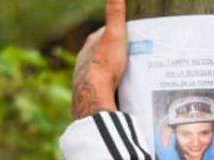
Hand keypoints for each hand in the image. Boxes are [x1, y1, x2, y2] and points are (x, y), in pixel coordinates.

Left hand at [72, 0, 127, 117]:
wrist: (94, 92)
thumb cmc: (105, 63)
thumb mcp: (115, 34)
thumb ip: (115, 12)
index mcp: (91, 42)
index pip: (105, 33)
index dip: (117, 34)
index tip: (128, 36)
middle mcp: (84, 56)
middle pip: (101, 52)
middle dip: (113, 53)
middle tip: (129, 57)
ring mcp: (83, 73)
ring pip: (98, 69)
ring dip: (109, 70)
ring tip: (124, 74)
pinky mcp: (86, 89)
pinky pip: (97, 85)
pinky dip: (105, 85)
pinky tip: (114, 89)